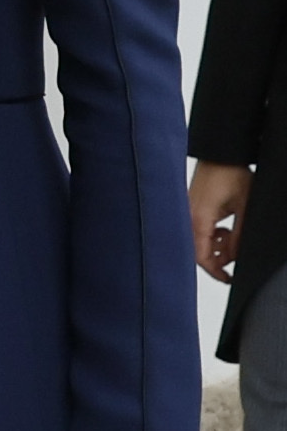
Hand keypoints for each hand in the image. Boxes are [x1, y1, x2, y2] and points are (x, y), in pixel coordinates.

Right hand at [191, 160, 251, 283]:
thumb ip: (239, 236)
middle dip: (216, 258)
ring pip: (197, 242)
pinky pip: (196, 231)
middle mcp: (187, 218)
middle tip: (231, 262)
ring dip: (215, 245)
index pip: (202, 256)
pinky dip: (210, 235)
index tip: (227, 278)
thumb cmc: (230, 172)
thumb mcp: (244, 207)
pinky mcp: (189, 208)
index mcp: (198, 220)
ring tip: (230, 237)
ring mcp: (187, 213)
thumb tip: (234, 257)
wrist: (221, 152)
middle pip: (197, 252)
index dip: (216, 271)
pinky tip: (222, 228)